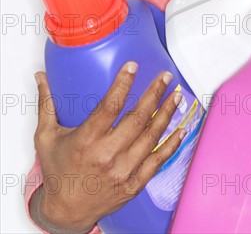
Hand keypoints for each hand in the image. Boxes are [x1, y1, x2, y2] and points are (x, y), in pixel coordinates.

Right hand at [30, 62, 185, 232]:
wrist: (66, 211)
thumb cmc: (58, 172)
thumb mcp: (46, 137)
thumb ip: (46, 106)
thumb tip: (41, 78)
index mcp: (86, 141)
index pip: (109, 106)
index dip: (123, 84)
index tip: (133, 67)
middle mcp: (107, 155)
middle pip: (137, 119)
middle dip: (155, 94)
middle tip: (166, 77)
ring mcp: (123, 170)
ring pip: (151, 136)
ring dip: (167, 113)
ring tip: (177, 95)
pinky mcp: (135, 183)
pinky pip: (158, 160)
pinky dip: (172, 144)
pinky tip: (182, 128)